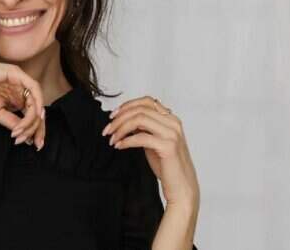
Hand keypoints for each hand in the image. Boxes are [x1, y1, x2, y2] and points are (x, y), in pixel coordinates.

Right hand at [0, 56, 45, 149]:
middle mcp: (21, 89)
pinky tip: (30, 118)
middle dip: (40, 128)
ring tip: (22, 133)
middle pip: (38, 109)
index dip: (36, 130)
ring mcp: (20, 80)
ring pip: (37, 101)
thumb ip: (13, 122)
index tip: (34, 145)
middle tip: (37, 143)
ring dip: (33, 120)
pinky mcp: (17, 73)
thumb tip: (28, 138)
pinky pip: (34, 88)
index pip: (32, 114)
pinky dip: (35, 104)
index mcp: (16, 97)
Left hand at [101, 95, 199, 209]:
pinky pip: (141, 137)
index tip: (113, 115)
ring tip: (112, 139)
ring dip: (121, 128)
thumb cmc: (167, 166)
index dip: (127, 105)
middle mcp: (173, 123)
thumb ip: (144, 129)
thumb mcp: (153, 142)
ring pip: (139, 119)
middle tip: (107, 129)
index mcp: (171, 119)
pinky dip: (126, 140)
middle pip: (140, 109)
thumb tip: (124, 119)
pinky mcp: (168, 146)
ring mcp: (172, 134)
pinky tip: (119, 146)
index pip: (147, 101)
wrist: (182, 187)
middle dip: (120, 117)